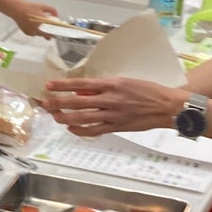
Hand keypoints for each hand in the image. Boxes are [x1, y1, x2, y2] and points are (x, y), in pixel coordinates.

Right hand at [0, 0, 61, 38]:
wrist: (16, 9)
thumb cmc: (28, 7)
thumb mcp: (42, 6)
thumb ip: (52, 10)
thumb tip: (56, 15)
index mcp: (43, 22)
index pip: (54, 30)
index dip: (59, 31)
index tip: (62, 31)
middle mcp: (37, 28)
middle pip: (48, 36)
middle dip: (51, 33)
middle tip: (51, 29)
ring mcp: (32, 32)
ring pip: (41, 35)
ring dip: (42, 31)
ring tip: (39, 24)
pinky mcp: (27, 33)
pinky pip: (34, 34)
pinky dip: (35, 31)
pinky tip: (33, 25)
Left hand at [42, 76, 180, 136]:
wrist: (166, 106)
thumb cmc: (148, 91)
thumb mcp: (125, 81)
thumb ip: (104, 86)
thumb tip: (83, 90)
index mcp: (112, 84)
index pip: (81, 84)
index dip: (62, 85)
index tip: (49, 85)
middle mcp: (110, 99)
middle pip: (76, 102)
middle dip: (57, 103)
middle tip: (45, 102)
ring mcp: (112, 115)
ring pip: (81, 118)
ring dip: (65, 117)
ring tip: (55, 116)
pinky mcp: (116, 127)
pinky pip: (93, 130)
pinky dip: (79, 130)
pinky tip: (71, 127)